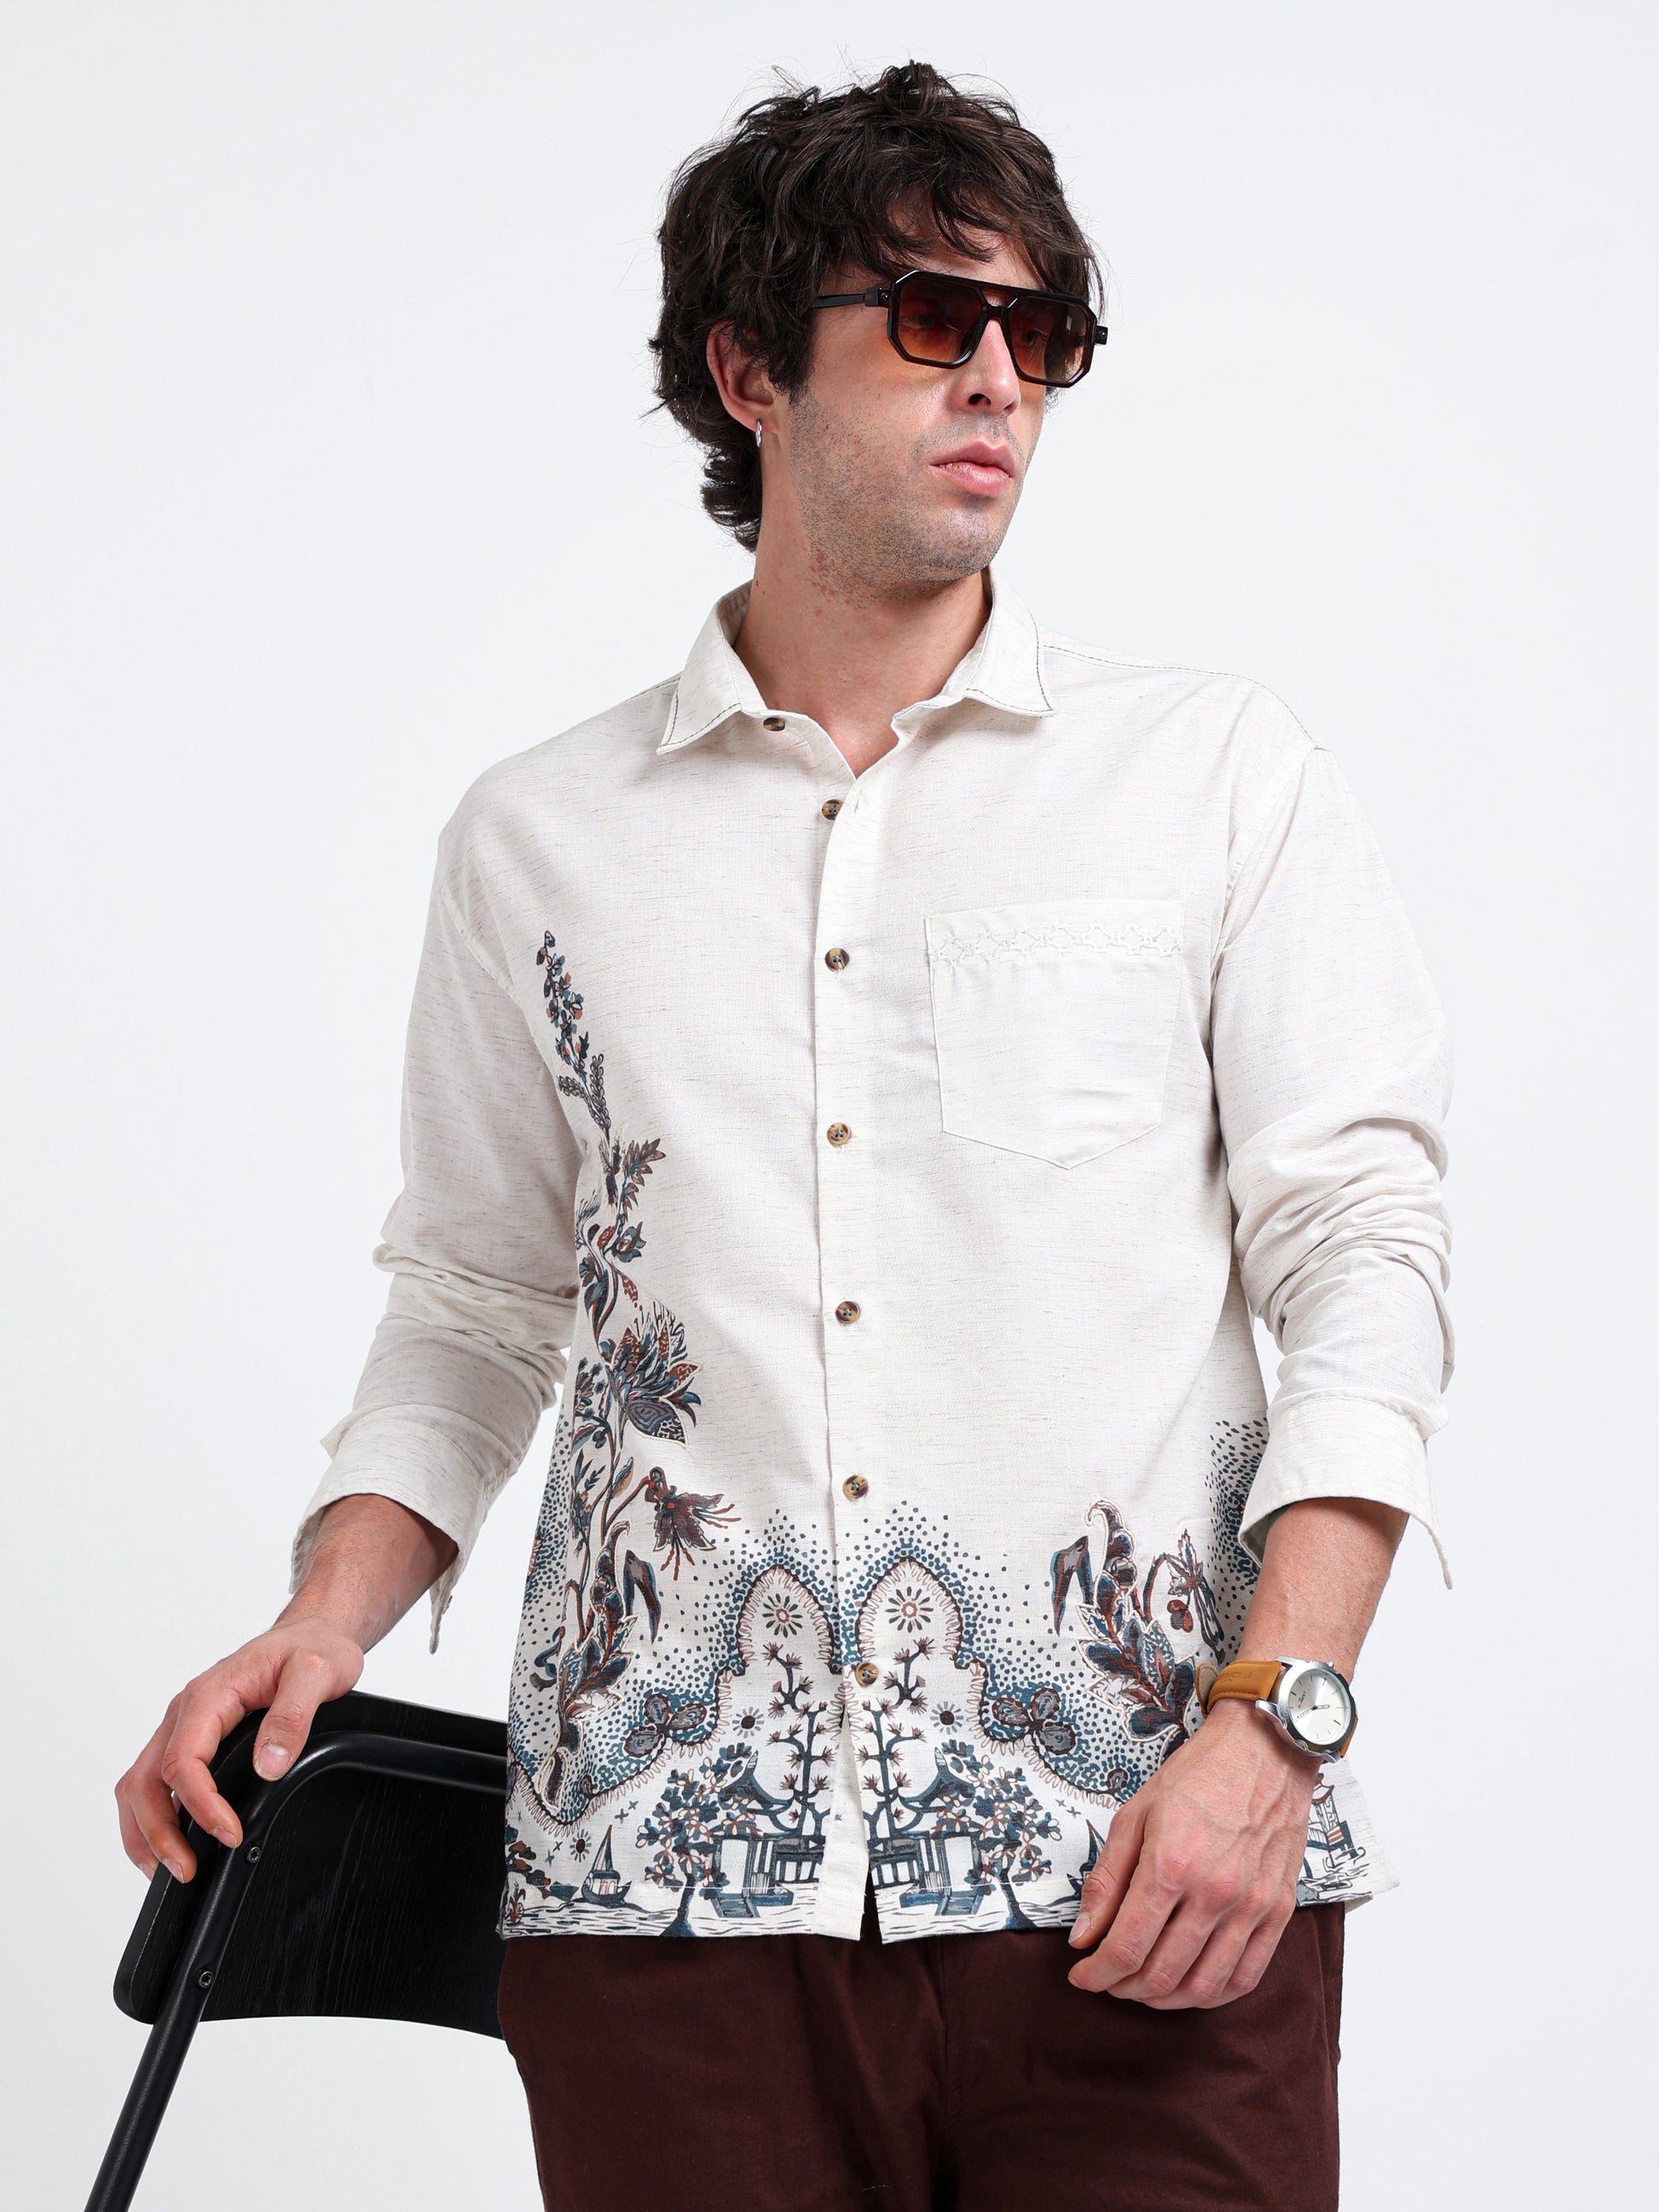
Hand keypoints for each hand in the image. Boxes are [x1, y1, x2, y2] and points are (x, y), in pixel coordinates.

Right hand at [114, 1619, 364, 1882]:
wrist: (312, 1633)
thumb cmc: (314, 1649)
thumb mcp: (318, 1672)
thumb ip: (293, 1715)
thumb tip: (268, 1766)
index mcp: (210, 1695)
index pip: (184, 1760)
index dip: (201, 1805)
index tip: (231, 1835)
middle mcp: (186, 1712)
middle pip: (146, 1779)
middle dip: (159, 1832)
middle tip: (187, 1871)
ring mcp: (183, 1726)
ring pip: (140, 1784)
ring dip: (147, 1831)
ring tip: (170, 1870)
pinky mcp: (189, 1739)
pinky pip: (154, 1780)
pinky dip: (153, 1817)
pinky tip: (171, 1844)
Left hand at [1065, 1699, 1316, 2007]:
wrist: (1264, 1750)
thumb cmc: (1197, 1776)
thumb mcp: (1135, 1815)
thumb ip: (1106, 1879)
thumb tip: (1082, 1935)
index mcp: (1170, 1865)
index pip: (1127, 1947)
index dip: (1097, 1974)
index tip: (1082, 1975)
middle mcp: (1214, 1893)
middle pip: (1162, 1974)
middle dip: (1124, 1988)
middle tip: (1109, 1979)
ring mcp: (1251, 1906)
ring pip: (1204, 1987)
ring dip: (1166, 2000)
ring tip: (1143, 1987)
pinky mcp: (1278, 1911)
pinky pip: (1247, 1976)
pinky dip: (1214, 1994)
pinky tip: (1191, 1987)